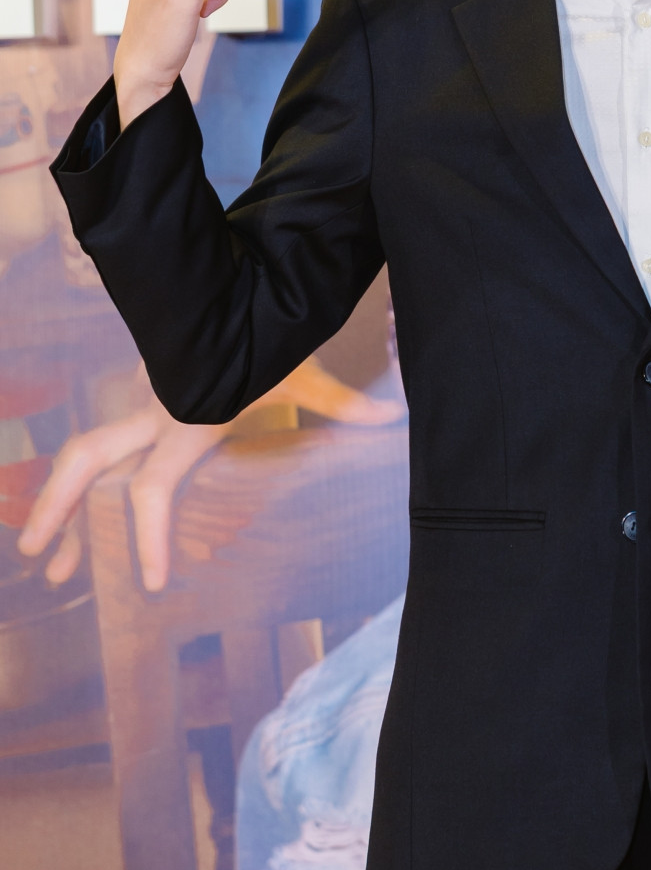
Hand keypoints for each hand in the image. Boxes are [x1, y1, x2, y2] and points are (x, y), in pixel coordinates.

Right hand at [16, 356, 404, 591]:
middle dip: (60, 509)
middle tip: (38, 557)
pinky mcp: (146, 398)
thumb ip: (342, 402)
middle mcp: (152, 416)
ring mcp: (143, 405)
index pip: (153, 489)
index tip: (152, 584)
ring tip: (46, 561)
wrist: (238, 286)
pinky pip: (105, 446)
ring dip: (62, 505)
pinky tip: (75, 520)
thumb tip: (393, 418)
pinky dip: (86, 485)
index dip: (149, 538)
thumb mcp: (302, 373)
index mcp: (185, 422)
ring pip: (84, 455)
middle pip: (86, 461)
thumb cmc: (269, 334)